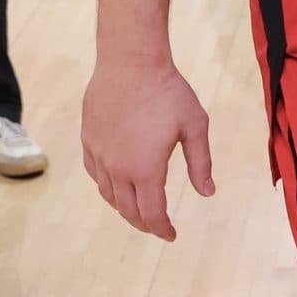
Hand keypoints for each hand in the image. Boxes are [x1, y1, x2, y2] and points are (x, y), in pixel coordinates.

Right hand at [80, 55, 214, 240]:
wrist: (130, 61)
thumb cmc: (168, 91)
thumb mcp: (194, 126)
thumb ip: (200, 163)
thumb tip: (207, 193)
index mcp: (146, 169)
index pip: (152, 213)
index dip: (162, 229)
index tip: (171, 235)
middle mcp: (118, 168)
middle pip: (128, 210)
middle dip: (144, 223)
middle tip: (157, 226)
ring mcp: (100, 154)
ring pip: (108, 195)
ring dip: (124, 208)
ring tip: (138, 209)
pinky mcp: (88, 140)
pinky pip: (96, 174)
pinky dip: (107, 187)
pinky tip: (116, 184)